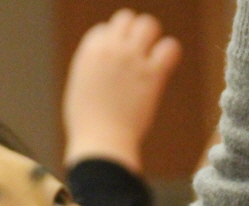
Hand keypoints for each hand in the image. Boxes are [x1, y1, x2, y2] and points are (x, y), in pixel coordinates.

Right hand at [62, 9, 181, 172]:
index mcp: (89, 52)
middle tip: (135, 55)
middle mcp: (111, 49)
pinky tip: (163, 67)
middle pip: (126, 18)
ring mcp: (132, 59)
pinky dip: (169, 53)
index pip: (104, 30)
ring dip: (151, 38)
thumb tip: (103, 61)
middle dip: (131, 33)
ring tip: (150, 58)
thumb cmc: (87, 124)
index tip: (113, 64)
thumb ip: (91, 67)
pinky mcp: (152, 74)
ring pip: (148, 25)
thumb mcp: (79, 87)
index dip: (110, 46)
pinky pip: (170, 47)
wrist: (102, 143)